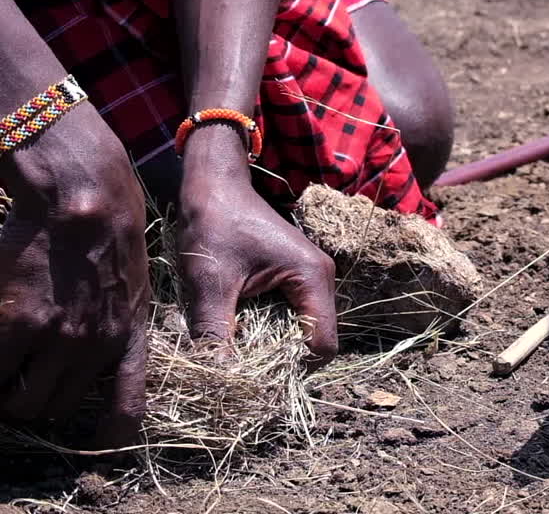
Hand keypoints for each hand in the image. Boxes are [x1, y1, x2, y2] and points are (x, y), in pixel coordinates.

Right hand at [0, 107, 148, 444]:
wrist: (84, 198)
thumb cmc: (107, 235)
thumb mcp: (130, 287)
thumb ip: (112, 327)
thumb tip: (85, 357)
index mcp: (128, 340)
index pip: (126, 411)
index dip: (109, 436)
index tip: (94, 443)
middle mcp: (97, 348)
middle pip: (53, 409)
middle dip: (29, 400)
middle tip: (16, 378)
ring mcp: (58, 339)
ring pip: (18, 401)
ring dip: (3, 392)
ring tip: (4, 362)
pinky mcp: (19, 323)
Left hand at [178, 127, 337, 364]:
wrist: (213, 184)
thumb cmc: (214, 224)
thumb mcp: (210, 283)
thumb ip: (215, 332)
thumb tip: (215, 380)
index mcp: (312, 278)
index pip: (322, 345)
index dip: (293, 369)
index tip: (256, 379)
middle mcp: (320, 279)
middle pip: (314, 340)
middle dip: (281, 361)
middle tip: (242, 371)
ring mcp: (309, 277)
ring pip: (300, 330)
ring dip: (271, 345)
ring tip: (237, 352)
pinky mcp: (293, 276)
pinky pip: (289, 315)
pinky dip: (266, 329)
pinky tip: (237, 330)